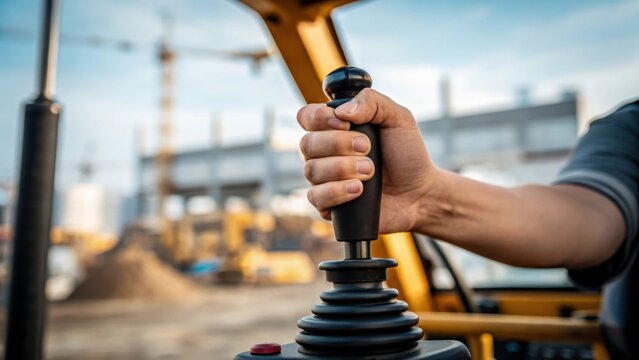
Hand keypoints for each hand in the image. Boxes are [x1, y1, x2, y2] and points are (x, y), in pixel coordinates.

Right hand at [297, 88, 440, 233]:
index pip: (307, 116)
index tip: (346, 124)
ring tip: (370, 171)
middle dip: (338, 145)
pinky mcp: (328, 205)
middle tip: (367, 149)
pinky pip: (315, 197)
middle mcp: (324, 153)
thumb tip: (342, 112)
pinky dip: (337, 191)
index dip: (319, 118)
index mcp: (335, 128)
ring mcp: (324, 179)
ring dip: (343, 168)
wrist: (420, 192)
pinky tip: (359, 190)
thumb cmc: (407, 154)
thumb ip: (372, 102)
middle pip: (307, 143)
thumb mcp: (398, 118)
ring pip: (311, 170)